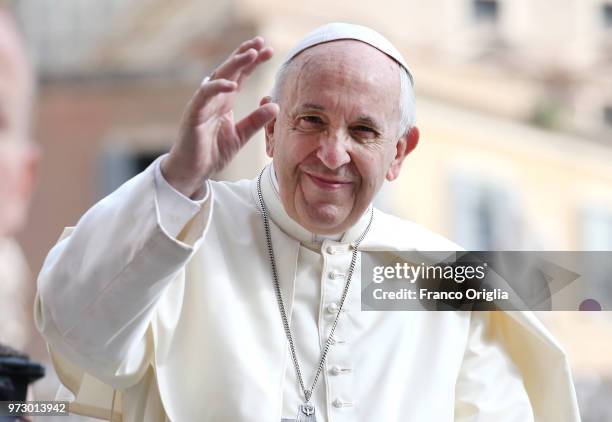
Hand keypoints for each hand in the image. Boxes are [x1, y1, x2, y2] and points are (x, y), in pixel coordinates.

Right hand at [161, 36, 278, 197]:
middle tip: (262, 43)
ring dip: (234, 64)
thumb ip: (256, 121)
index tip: (269, 51)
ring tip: (251, 54)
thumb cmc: (212, 153)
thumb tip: (275, 105)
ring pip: (218, 77)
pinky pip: (204, 95)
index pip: (240, 75)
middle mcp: (213, 98)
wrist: (192, 171)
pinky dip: (217, 88)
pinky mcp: (194, 114)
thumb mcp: (241, 136)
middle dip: (246, 55)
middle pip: (230, 70)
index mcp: (224, 101)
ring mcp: (202, 104)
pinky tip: (232, 84)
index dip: (253, 62)